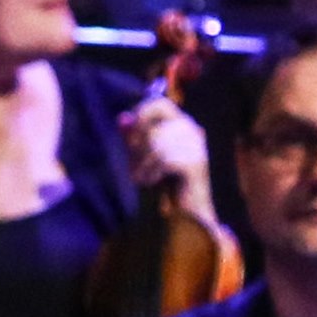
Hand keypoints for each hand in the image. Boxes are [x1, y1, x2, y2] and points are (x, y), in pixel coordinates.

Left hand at [118, 97, 217, 230]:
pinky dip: (152, 173)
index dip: (140, 114)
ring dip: (142, 165)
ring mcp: (196, 146)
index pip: (160, 104)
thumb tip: (120, 119)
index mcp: (181, 124)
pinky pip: (163, 160)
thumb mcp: (144, 158)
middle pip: (153, 129)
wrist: (186, 212)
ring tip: (142, 179)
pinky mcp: (195, 163)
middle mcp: (191, 131)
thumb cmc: (164, 183)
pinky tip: (152, 183)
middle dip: (137, 150)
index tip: (127, 134)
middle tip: (133, 169)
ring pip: (156, 145)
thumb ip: (133, 137)